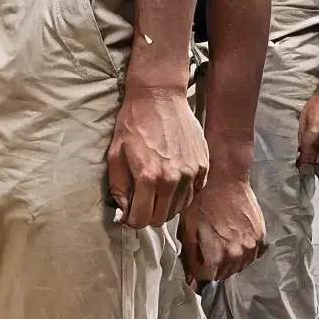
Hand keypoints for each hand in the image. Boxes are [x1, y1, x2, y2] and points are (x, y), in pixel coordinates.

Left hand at [105, 85, 208, 231]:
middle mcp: (173, 178)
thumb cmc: (134, 123)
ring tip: (156, 190)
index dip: (132, 221)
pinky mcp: (203, 166)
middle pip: (161, 219)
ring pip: (179, 209)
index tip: (129, 214)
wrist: (159, 97)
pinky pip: (193, 194)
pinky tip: (172, 182)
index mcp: (148, 177)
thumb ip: (118, 187)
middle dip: (147, 215)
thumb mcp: (115, 154)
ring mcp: (191, 173)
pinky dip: (182, 194)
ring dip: (165, 206)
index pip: (141, 219)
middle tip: (141, 202)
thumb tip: (124, 212)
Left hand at [180, 166, 266, 288]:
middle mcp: (238, 255)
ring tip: (221, 245)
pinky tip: (235, 241)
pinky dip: (244, 254)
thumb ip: (190, 258)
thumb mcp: (188, 230)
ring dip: (229, 262)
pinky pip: (253, 256)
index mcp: (218, 256)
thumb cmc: (202, 202)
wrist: (224, 178)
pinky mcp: (261, 235)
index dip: (199, 273)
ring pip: (239, 267)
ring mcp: (252, 246)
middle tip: (207, 252)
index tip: (196, 265)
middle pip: (224, 275)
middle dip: (214, 268)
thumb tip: (192, 281)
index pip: (208, 279)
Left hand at [295, 71, 318, 174]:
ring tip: (318, 156)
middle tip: (308, 162)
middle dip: (311, 164)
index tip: (300, 165)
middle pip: (318, 161)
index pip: (307, 154)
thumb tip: (300, 151)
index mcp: (314, 131)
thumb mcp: (304, 117)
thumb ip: (301, 136)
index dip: (303, 163)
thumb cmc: (318, 104)